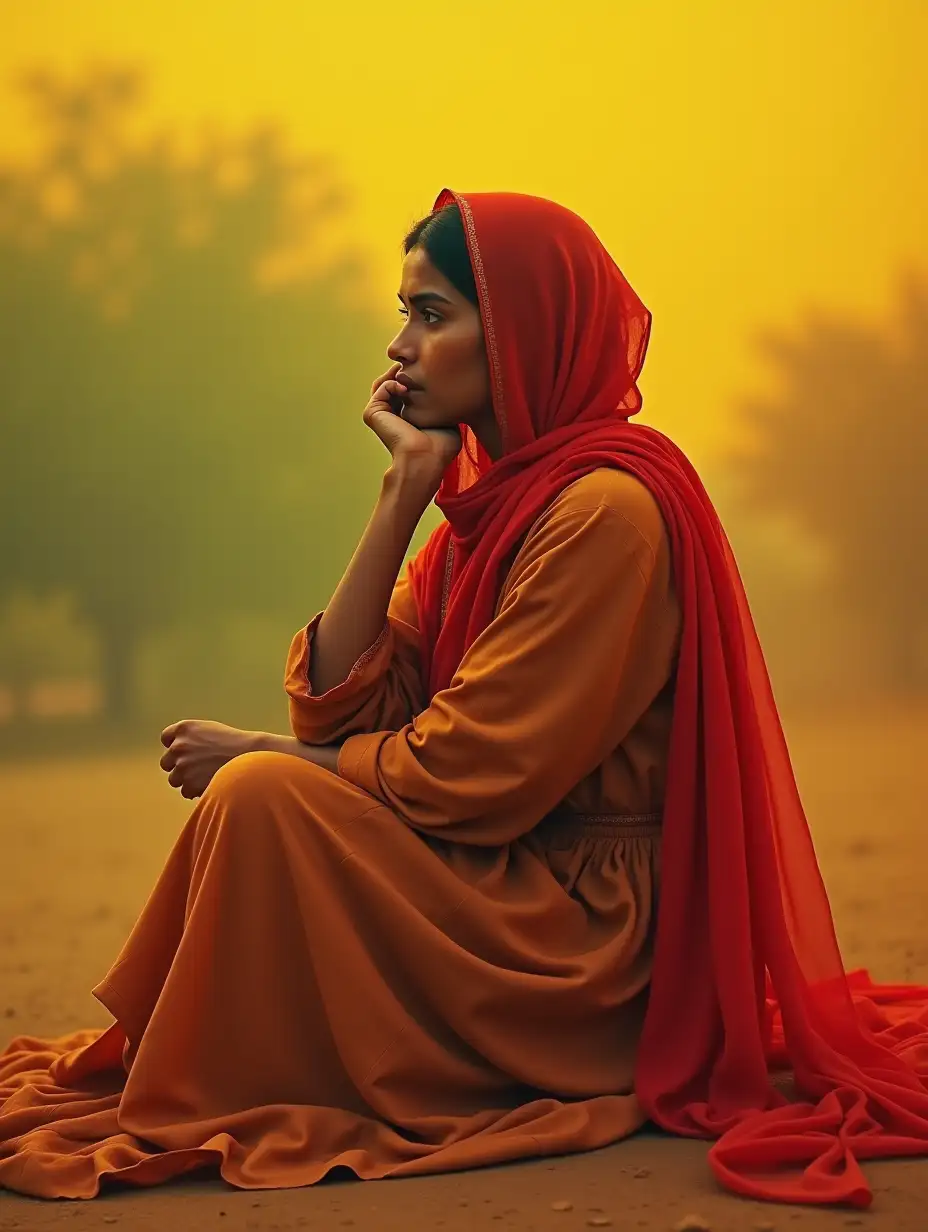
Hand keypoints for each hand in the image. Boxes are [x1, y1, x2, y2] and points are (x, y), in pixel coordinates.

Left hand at [159, 719, 261, 799]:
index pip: (166, 738)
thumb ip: (191, 737)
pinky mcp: (188, 782)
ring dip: (187, 780)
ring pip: (174, 779)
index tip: (185, 752)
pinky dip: (196, 791)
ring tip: (206, 777)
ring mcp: (182, 765)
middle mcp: (179, 745)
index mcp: (184, 728)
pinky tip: (210, 784)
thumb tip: (179, 751)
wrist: (250, 756)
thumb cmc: (234, 743)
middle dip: (179, 766)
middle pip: (166, 762)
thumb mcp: (210, 730)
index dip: (175, 746)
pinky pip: (185, 791)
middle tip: (197, 768)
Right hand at [363, 362, 461, 496]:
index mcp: (408, 418)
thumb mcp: (447, 420)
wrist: (425, 458)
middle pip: (395, 383)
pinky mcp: (373, 413)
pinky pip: (381, 388)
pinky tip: (405, 388)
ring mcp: (381, 414)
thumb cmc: (440, 447)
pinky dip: (392, 383)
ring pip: (386, 383)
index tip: (432, 371)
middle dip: (407, 371)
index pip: (409, 391)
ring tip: (411, 372)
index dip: (419, 378)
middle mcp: (393, 415)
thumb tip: (451, 390)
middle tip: (419, 364)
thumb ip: (443, 405)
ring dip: (398, 374)